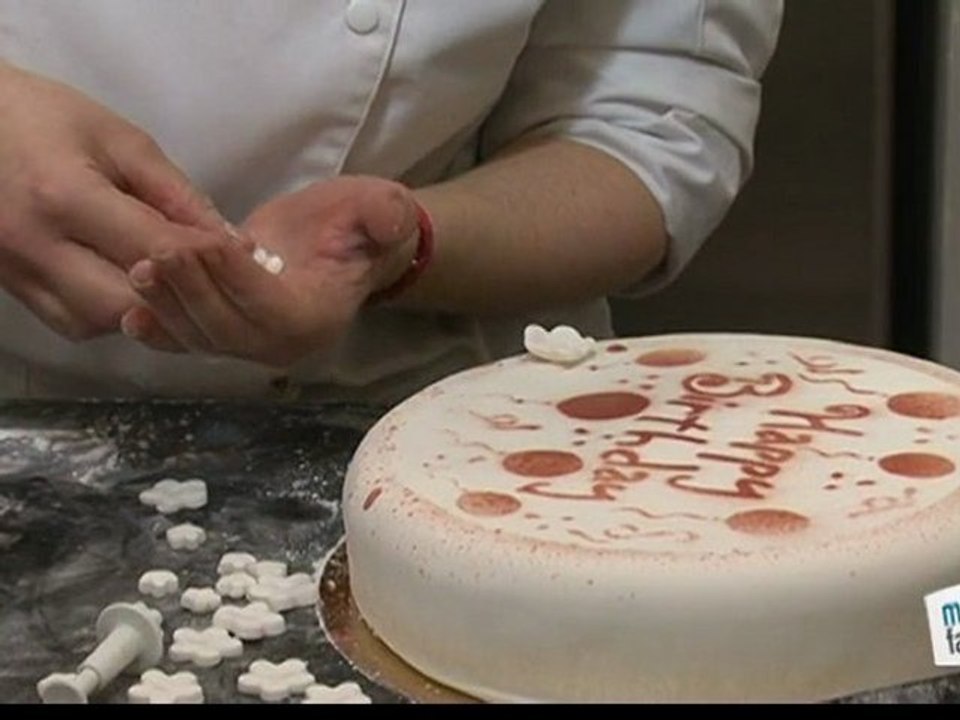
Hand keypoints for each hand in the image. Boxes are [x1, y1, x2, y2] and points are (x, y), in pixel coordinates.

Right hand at [0, 62, 228, 342]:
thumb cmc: (45, 119)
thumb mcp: (120, 140)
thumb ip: (177, 195)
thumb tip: (231, 243)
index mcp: (64, 197)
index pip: (154, 250)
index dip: (203, 259)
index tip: (238, 257)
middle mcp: (35, 246)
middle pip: (126, 303)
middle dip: (174, 295)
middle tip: (202, 275)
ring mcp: (17, 274)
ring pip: (100, 322)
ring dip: (143, 310)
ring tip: (163, 279)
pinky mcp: (12, 288)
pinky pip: (73, 322)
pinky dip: (109, 314)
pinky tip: (124, 284)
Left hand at [121, 176, 419, 366]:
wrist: (343, 242)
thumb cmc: (362, 224)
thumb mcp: (384, 209)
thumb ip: (387, 216)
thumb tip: (391, 223)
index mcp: (323, 317)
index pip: (274, 310)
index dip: (239, 281)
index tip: (207, 242)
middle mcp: (286, 344)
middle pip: (229, 332)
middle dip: (192, 294)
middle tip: (160, 252)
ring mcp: (253, 345)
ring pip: (202, 338)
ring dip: (169, 306)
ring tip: (140, 268)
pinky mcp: (226, 333)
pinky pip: (188, 341)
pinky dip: (159, 330)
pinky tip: (132, 309)